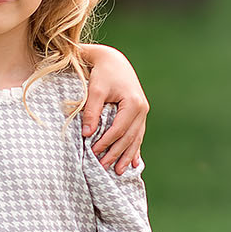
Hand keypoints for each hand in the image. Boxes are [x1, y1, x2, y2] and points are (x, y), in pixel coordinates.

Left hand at [80, 45, 148, 172]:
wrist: (113, 60)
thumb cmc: (102, 73)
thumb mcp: (95, 89)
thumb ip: (91, 111)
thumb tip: (87, 134)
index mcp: (133, 103)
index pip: (119, 129)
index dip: (107, 142)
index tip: (93, 152)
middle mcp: (142, 109)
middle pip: (129, 137)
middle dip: (116, 153)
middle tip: (103, 168)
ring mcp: (143, 112)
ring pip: (136, 138)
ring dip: (127, 155)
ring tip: (118, 171)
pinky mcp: (139, 113)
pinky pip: (138, 134)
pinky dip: (135, 149)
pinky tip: (134, 163)